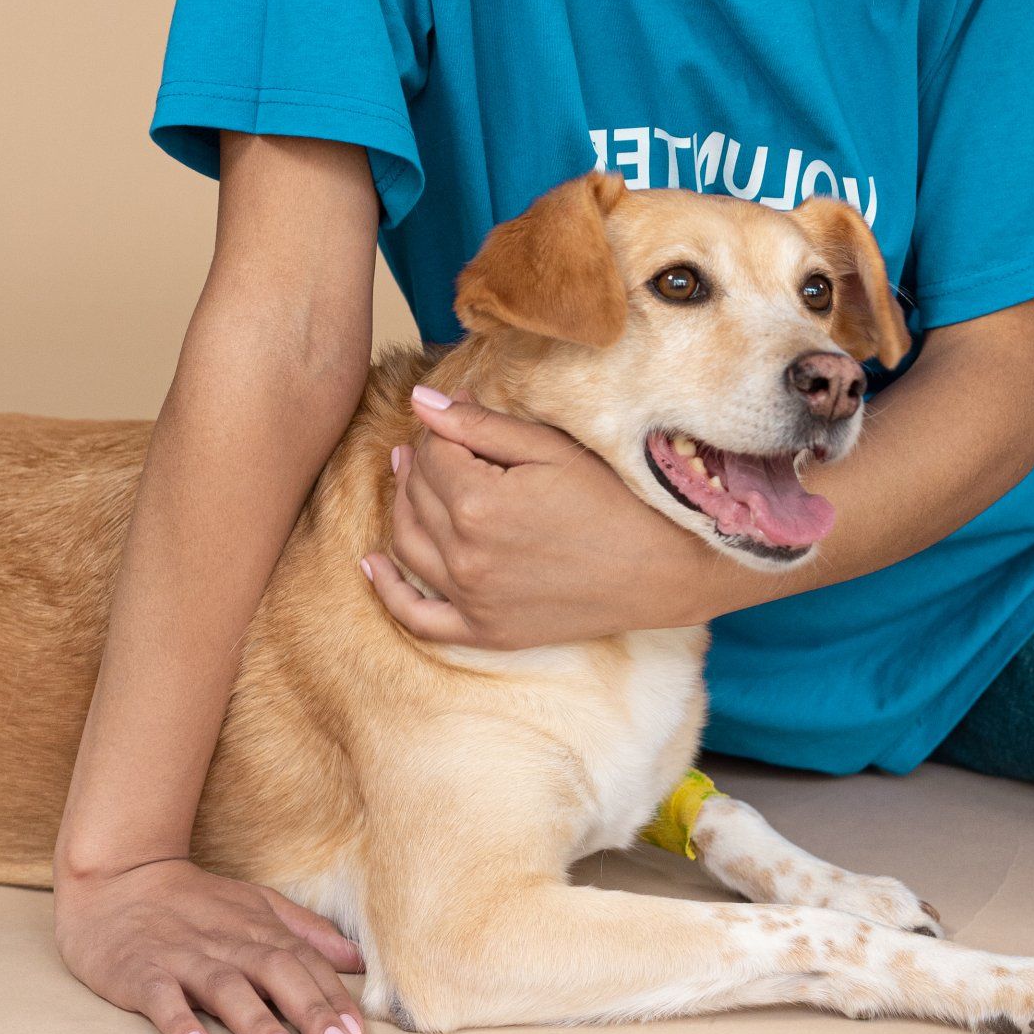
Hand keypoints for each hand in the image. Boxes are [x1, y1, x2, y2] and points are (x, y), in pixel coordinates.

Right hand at [55, 855, 366, 1033]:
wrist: (117, 879)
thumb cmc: (194, 902)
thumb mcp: (255, 904)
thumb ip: (305, 931)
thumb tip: (357, 960)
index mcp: (255, 926)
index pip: (302, 960)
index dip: (331, 995)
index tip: (358, 1032)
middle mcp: (225, 941)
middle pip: (275, 972)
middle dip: (310, 1011)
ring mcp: (182, 957)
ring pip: (226, 988)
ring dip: (259, 1023)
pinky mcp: (141, 973)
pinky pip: (162, 998)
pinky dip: (180, 1022)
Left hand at [361, 386, 717, 647]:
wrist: (661, 568)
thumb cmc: (613, 498)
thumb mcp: (549, 449)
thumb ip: (479, 425)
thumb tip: (420, 401)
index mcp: (479, 502)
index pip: (432, 454)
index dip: (442, 431)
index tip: (461, 421)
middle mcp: (464, 556)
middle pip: (415, 495)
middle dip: (421, 463)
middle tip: (438, 444)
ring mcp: (471, 600)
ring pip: (407, 545)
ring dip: (402, 508)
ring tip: (410, 480)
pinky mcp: (483, 632)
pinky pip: (417, 618)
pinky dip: (389, 591)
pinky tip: (372, 564)